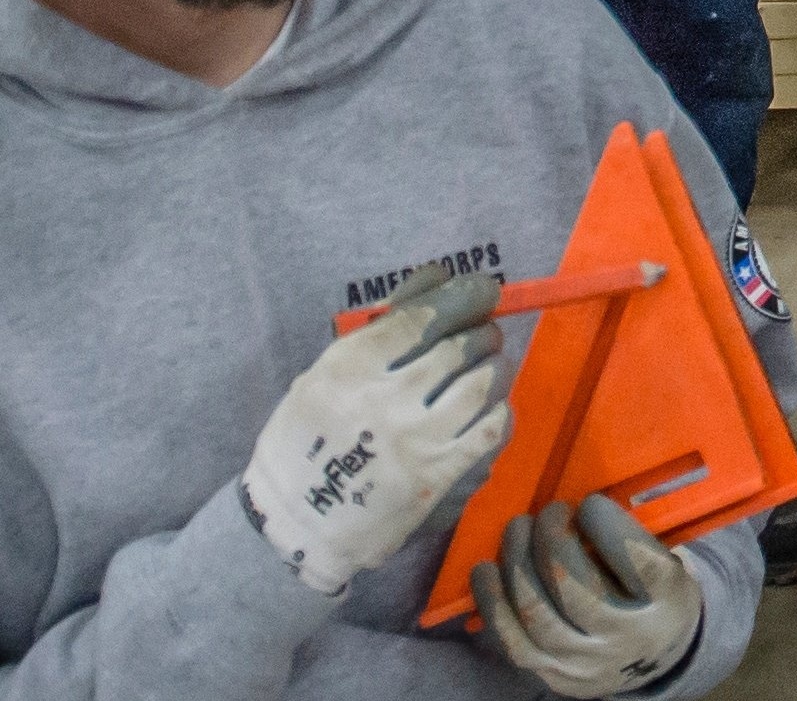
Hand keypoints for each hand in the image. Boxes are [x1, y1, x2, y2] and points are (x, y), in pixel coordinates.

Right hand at [240, 267, 509, 594]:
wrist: (298, 523)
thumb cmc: (308, 439)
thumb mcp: (325, 372)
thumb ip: (382, 325)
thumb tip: (440, 274)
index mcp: (349, 366)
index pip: (424, 314)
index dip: (465, 294)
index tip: (482, 290)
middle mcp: (386, 398)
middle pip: (461, 345)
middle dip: (482, 332)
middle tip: (483, 335)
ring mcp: (417, 440)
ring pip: (485, 383)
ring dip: (494, 367)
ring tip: (487, 368)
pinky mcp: (441, 478)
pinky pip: (492, 429)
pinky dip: (498, 411)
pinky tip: (485, 411)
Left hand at [475, 496, 705, 695]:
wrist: (653, 662)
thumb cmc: (653, 595)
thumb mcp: (666, 561)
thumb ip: (629, 535)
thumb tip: (575, 503)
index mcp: (668, 602)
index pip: (640, 566)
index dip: (607, 526)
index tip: (590, 503)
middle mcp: (627, 639)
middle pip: (576, 590)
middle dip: (551, 539)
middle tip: (551, 512)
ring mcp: (587, 663)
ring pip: (537, 614)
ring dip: (517, 562)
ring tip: (517, 528)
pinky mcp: (554, 675)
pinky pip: (513, 642)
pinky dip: (494, 601)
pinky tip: (487, 569)